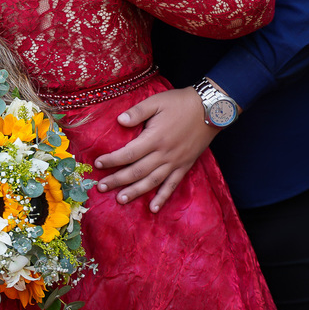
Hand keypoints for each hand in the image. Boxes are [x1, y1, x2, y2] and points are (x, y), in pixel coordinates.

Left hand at [93, 87, 219, 212]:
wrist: (210, 109)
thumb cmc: (180, 103)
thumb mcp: (157, 101)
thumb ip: (138, 111)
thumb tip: (119, 121)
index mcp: (155, 137)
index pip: (128, 153)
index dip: (112, 160)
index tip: (98, 163)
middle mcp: (164, 154)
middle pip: (137, 171)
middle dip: (117, 180)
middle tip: (101, 187)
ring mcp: (175, 162)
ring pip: (152, 182)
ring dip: (135, 192)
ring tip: (120, 200)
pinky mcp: (184, 166)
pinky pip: (172, 185)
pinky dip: (162, 198)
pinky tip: (153, 208)